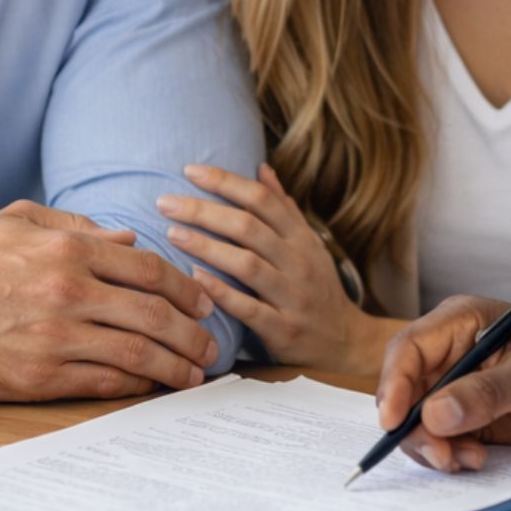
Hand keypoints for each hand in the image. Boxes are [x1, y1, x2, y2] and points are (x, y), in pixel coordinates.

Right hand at [0, 200, 218, 400]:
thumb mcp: (16, 222)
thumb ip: (75, 225)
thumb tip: (128, 238)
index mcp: (68, 249)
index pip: (150, 269)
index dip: (186, 289)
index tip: (204, 303)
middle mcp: (69, 291)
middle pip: (156, 315)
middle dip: (194, 334)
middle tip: (212, 347)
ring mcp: (56, 337)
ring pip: (138, 353)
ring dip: (175, 366)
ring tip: (194, 375)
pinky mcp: (40, 377)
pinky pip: (104, 382)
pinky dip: (136, 385)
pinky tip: (151, 386)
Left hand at [159, 163, 396, 374]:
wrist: (345, 342)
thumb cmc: (316, 288)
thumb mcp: (308, 245)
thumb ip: (283, 208)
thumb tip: (261, 167)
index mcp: (301, 238)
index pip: (262, 199)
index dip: (225, 182)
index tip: (189, 170)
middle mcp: (299, 262)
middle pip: (249, 227)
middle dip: (204, 211)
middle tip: (165, 202)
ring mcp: (293, 297)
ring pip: (247, 265)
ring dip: (207, 247)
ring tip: (172, 234)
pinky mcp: (284, 330)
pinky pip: (249, 309)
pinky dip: (221, 292)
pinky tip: (194, 278)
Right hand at [374, 297, 510, 472]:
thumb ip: (485, 393)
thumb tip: (434, 415)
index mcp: (458, 324)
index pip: (408, 350)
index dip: (394, 385)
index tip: (394, 422)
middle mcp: (448, 355)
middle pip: (405, 392)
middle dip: (415, 429)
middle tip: (443, 456)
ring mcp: (454, 388)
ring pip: (418, 422)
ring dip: (434, 447)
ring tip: (469, 459)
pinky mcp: (465, 417)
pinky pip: (441, 439)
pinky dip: (450, 455)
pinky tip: (475, 459)